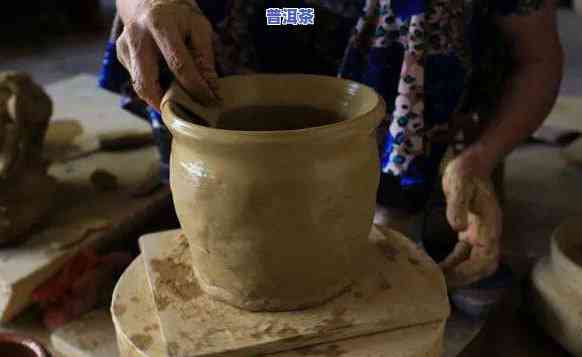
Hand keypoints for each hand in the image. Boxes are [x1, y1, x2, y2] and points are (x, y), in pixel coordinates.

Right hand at [116, 0, 218, 109]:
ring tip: (180, 105)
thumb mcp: (199, 28)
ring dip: (159, 100)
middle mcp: (137, 36)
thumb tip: (211, 89)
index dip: (195, 87)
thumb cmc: (179, 15)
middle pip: (147, 82)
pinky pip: (138, 80)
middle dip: (166, 104)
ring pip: (139, 85)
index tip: (210, 101)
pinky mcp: (121, 55)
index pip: (178, 64)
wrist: (150, 0)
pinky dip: (154, 89)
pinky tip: (168, 87)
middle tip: (186, 114)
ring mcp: (125, 46)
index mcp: (160, 25)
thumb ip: (204, 57)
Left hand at [439, 153, 501, 288]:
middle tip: (442, 283)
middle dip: (465, 278)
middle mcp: (487, 234)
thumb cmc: (466, 172)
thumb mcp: (459, 184)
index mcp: (490, 226)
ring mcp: (479, 234)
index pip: (486, 258)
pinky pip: (464, 254)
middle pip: (483, 266)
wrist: (470, 163)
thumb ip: (457, 205)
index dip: (470, 271)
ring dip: (458, 273)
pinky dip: (453, 263)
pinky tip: (438, 266)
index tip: (450, 276)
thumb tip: (458, 229)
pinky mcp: (469, 232)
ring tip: (437, 279)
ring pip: (473, 262)